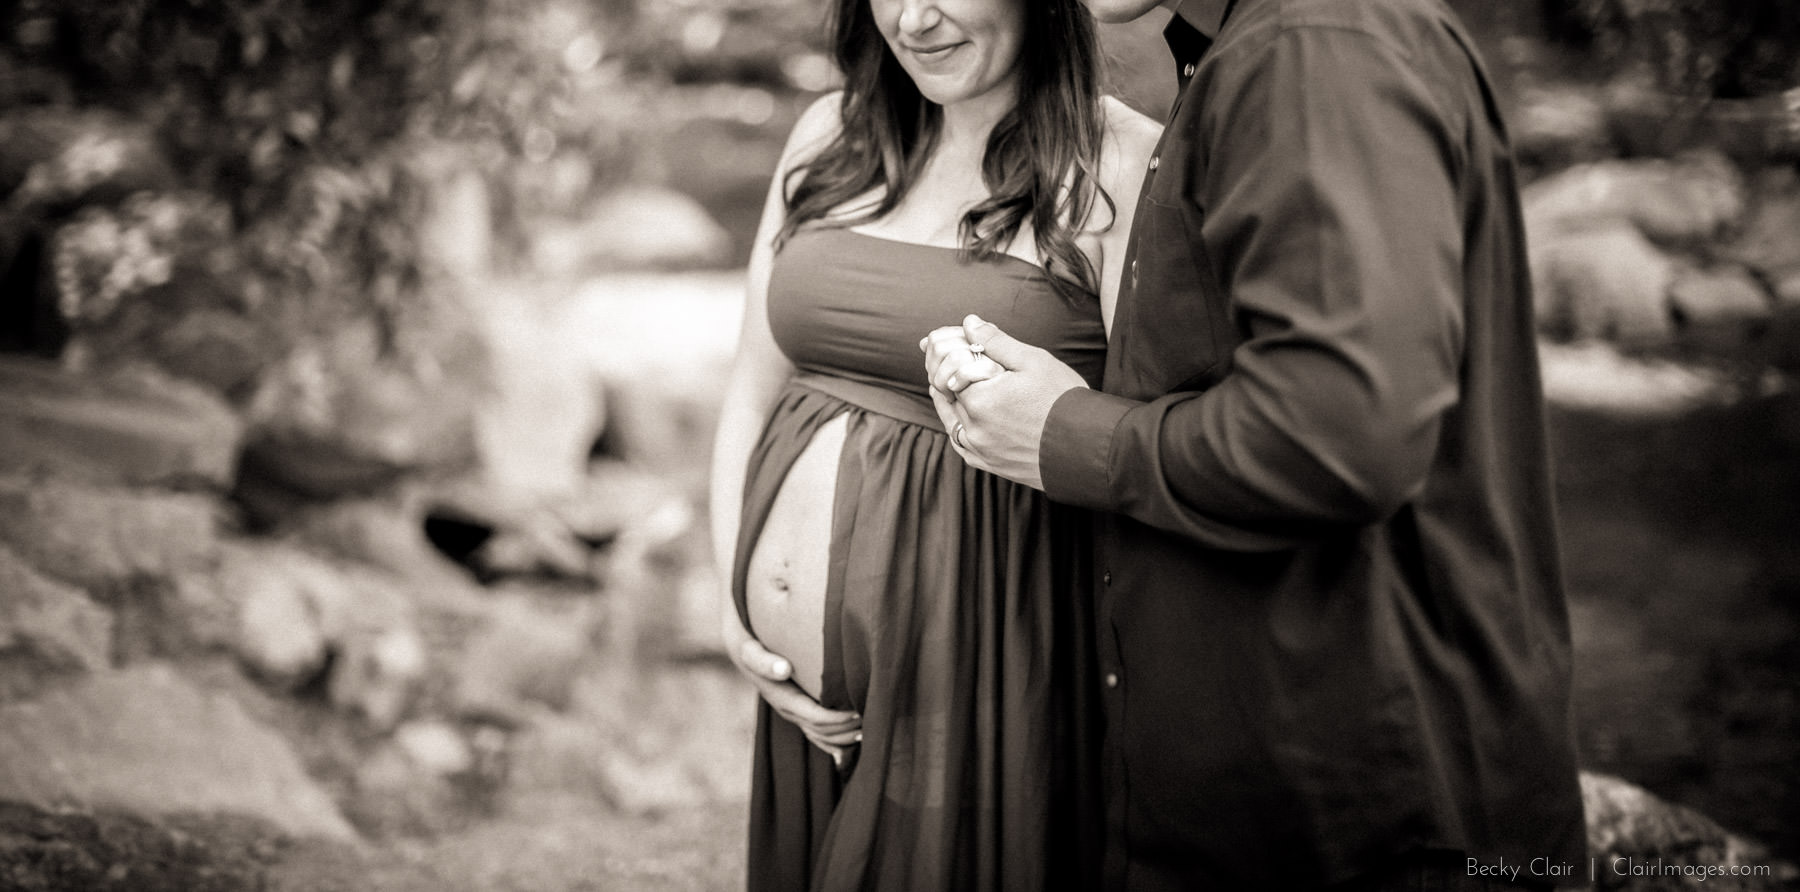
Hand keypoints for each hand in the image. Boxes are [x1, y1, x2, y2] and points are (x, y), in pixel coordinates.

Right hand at [720, 609, 861, 764]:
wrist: (743, 644)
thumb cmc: (750, 643)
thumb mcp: (749, 649)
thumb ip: (762, 660)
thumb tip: (783, 669)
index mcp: (780, 697)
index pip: (814, 718)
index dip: (838, 719)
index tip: (860, 710)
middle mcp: (787, 709)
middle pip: (821, 731)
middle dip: (845, 728)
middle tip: (872, 717)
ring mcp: (793, 712)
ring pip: (820, 736)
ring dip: (843, 737)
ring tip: (868, 726)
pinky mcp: (799, 709)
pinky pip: (817, 733)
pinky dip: (834, 741)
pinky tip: (852, 740)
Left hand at [922, 314, 1088, 489]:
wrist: (1089, 448)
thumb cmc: (1064, 401)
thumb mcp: (1033, 361)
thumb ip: (996, 341)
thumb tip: (969, 322)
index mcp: (980, 399)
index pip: (951, 366)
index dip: (956, 349)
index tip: (962, 339)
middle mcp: (974, 428)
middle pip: (948, 392)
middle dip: (950, 370)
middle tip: (956, 355)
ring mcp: (980, 449)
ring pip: (951, 418)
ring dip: (949, 397)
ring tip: (953, 381)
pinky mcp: (989, 464)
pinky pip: (961, 443)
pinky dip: (958, 425)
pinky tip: (962, 413)